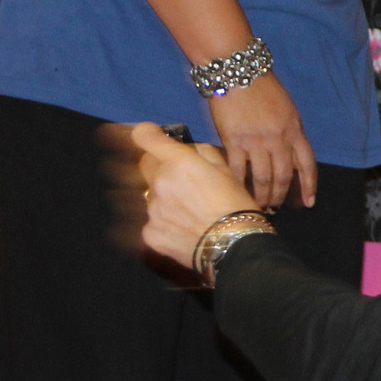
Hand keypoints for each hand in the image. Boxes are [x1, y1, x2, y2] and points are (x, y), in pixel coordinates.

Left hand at [132, 122, 257, 268]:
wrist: (235, 246)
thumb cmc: (236, 204)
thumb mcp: (227, 170)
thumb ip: (202, 153)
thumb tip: (188, 151)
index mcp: (178, 162)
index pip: (144, 136)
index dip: (147, 134)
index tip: (154, 138)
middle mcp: (159, 183)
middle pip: (145, 166)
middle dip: (159, 167)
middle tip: (183, 181)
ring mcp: (151, 211)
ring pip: (152, 196)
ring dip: (166, 198)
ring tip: (190, 213)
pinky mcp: (150, 234)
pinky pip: (153, 222)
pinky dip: (165, 223)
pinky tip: (185, 230)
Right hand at [207, 75, 317, 208]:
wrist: (238, 72)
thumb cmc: (263, 88)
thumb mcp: (287, 109)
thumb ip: (289, 132)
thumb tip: (289, 155)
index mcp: (295, 130)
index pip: (307, 164)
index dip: (309, 185)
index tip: (309, 202)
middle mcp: (279, 139)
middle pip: (283, 176)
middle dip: (280, 196)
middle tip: (274, 208)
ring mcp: (257, 142)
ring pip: (263, 179)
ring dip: (261, 196)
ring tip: (258, 205)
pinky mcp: (234, 141)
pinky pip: (238, 171)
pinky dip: (239, 185)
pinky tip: (237, 194)